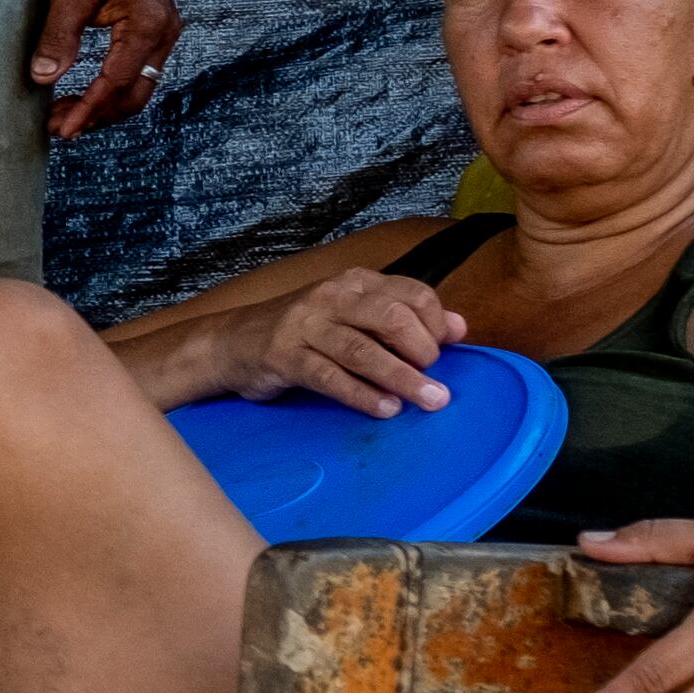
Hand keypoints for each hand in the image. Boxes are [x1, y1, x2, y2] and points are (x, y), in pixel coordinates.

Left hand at [31, 0, 180, 137]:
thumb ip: (59, 37)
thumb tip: (44, 78)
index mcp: (148, 25)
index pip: (115, 83)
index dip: (87, 110)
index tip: (62, 129)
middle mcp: (165, 33)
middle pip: (135, 94)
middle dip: (97, 116)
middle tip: (58, 127)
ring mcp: (165, 32)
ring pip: (139, 86)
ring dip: (105, 105)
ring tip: (66, 115)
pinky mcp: (156, 28)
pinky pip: (139, 70)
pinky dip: (113, 88)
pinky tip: (86, 93)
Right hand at [232, 268, 468, 416]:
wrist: (232, 342)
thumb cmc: (304, 331)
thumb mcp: (353, 315)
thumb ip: (402, 318)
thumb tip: (460, 328)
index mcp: (355, 283)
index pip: (411, 293)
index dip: (437, 323)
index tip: (447, 352)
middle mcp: (332, 297)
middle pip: (390, 317)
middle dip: (422, 350)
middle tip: (435, 381)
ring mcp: (305, 325)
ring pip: (362, 349)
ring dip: (401, 378)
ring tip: (428, 401)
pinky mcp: (285, 356)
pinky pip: (329, 377)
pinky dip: (361, 394)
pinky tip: (384, 409)